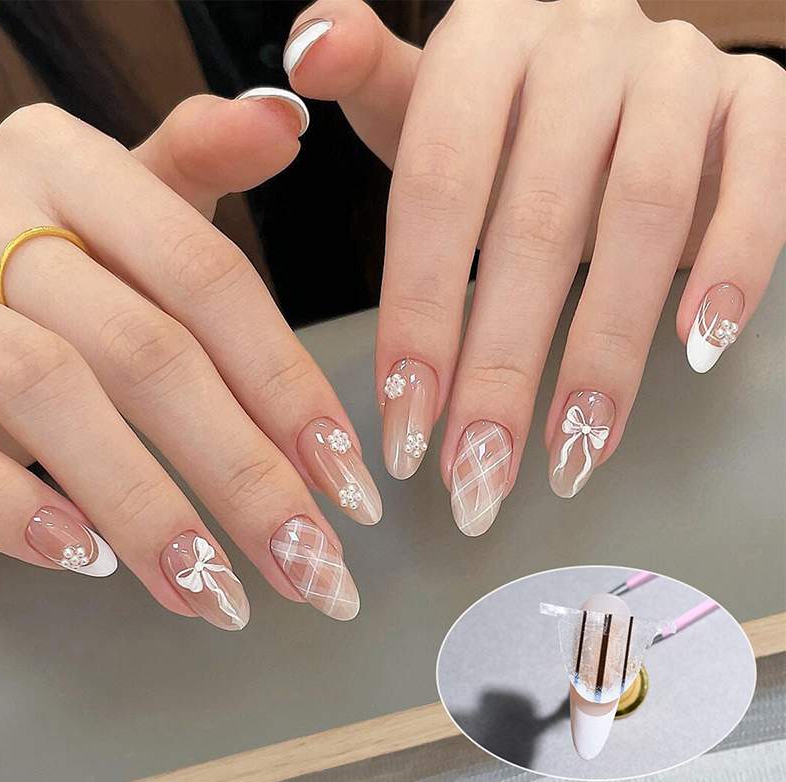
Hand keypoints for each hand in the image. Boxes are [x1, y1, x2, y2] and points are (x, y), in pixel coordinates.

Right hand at [0, 90, 379, 628]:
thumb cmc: (62, 240)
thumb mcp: (128, 192)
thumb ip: (200, 160)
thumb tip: (285, 123)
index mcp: (72, 167)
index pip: (208, 276)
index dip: (286, 383)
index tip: (346, 476)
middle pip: (150, 353)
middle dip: (242, 474)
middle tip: (310, 564)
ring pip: (57, 399)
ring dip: (150, 508)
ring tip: (220, 593)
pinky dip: (23, 510)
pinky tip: (95, 560)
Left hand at [285, 0, 784, 529]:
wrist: (603, 54)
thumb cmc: (499, 104)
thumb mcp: (422, 92)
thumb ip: (369, 80)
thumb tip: (312, 48)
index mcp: (485, 42)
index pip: (438, 189)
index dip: (420, 311)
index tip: (406, 418)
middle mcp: (581, 44)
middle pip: (536, 224)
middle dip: (503, 365)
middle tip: (478, 468)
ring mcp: (673, 70)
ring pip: (644, 216)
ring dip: (607, 348)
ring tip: (574, 448)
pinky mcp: (749, 103)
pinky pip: (757, 186)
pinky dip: (733, 269)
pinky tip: (697, 349)